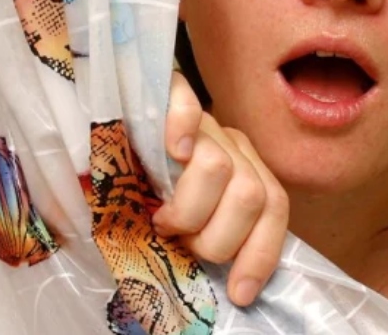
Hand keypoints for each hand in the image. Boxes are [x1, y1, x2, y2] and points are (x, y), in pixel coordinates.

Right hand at [153, 71, 289, 306]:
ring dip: (188, 210)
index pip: (274, 207)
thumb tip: (232, 291)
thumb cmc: (147, 193)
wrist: (113, 131)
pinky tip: (172, 151)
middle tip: (183, 243)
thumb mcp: (189, 221)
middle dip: (216, 238)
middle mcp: (230, 143)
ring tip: (162, 220)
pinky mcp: (169, 95)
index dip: (260, 254)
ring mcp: (202, 119)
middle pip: (249, 195)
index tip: (239, 292)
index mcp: (245, 170)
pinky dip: (181, 128)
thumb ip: (211, 236)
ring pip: (219, 167)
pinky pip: (186, 105)